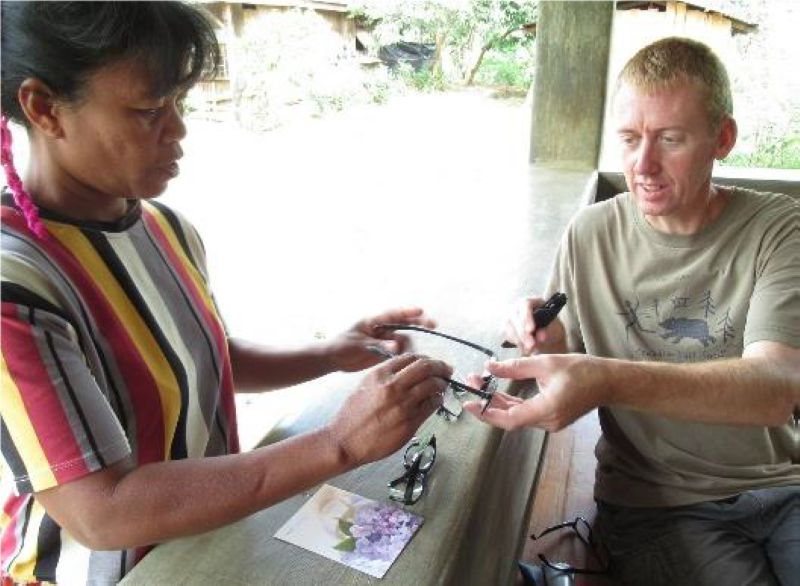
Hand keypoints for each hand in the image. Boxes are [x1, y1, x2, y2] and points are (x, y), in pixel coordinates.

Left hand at [325, 307, 435, 372]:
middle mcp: (381, 328)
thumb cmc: (341, 346)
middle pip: (403, 323)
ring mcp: (383, 340)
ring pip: (403, 340)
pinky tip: (410, 361)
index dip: (407, 311)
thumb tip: (396, 347)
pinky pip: (399, 352)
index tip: (421, 311)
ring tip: (412, 355)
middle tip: (434, 324)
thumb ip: (378, 346)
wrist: (333, 360)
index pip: (393, 314)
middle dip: (418, 323)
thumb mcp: (358, 345)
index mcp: (373, 321)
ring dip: (409, 346)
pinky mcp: (384, 352)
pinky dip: (405, 355)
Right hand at [327, 353, 451, 465]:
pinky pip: (431, 406)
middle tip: (447, 369)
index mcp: (380, 375)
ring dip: (441, 384)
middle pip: (425, 367)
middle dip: (440, 366)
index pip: (409, 358)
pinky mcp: (410, 422)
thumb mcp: (365, 386)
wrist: (346, 441)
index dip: (425, 358)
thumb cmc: (352, 415)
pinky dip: (437, 401)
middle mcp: (393, 386)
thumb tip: (406, 370)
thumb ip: (385, 375)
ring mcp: (403, 405)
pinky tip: (436, 401)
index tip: (431, 362)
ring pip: (432, 386)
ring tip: (443, 385)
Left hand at [462, 354, 607, 431]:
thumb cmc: (582, 370)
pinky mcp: (551, 418)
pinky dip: (510, 404)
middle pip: (510, 419)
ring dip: (497, 403)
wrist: (608, 382)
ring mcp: (550, 422)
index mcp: (548, 409)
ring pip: (516, 417)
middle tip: (472, 383)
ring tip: (480, 384)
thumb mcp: (546, 363)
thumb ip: (516, 367)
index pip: (510, 419)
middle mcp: (548, 422)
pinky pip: (525, 414)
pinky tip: (497, 392)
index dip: (486, 413)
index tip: (469, 403)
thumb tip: (489, 367)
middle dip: (488, 403)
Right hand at [504, 297, 566, 355]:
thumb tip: (541, 336)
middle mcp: (518, 306)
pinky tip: (524, 347)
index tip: (531, 330)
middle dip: (523, 333)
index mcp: (532, 301)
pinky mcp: (505, 326)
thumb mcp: (554, 328)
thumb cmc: (551, 327)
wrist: (546, 335)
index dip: (527, 317)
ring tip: (530, 349)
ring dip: (519, 339)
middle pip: (515, 317)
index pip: (525, 304)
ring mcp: (510, 316)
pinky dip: (515, 342)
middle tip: (531, 345)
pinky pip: (506, 334)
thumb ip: (548, 331)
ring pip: (508, 326)